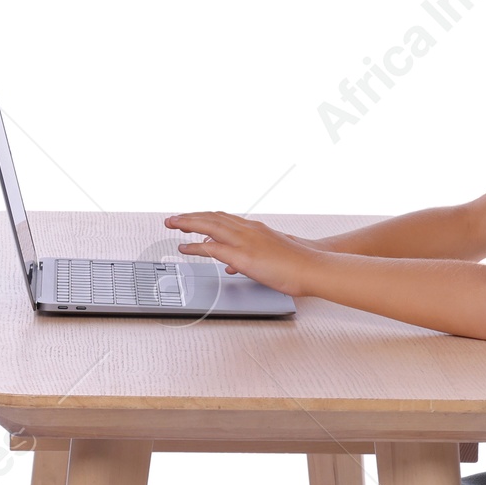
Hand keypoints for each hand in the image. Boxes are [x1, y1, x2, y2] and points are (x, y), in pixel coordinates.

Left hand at [162, 212, 313, 293]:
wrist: (313, 267)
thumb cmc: (297, 265)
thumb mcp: (271, 257)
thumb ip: (249, 259)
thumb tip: (233, 266)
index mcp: (255, 229)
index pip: (224, 218)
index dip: (205, 217)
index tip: (191, 218)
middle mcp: (248, 230)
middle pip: (212, 217)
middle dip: (190, 216)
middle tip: (173, 218)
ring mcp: (245, 241)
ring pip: (209, 226)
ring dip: (188, 224)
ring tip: (172, 225)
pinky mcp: (243, 256)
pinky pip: (212, 247)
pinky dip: (195, 247)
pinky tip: (184, 247)